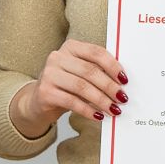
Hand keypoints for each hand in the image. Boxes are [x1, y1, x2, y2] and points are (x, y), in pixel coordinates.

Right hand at [10, 39, 126, 136]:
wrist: (39, 100)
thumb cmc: (66, 85)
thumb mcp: (80, 74)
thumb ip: (98, 72)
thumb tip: (122, 83)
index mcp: (70, 47)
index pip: (96, 52)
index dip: (112, 66)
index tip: (125, 80)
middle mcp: (57, 57)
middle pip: (90, 71)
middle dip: (109, 86)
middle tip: (122, 98)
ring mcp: (49, 74)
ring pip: (82, 87)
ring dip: (101, 100)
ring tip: (113, 109)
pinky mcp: (45, 92)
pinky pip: (72, 102)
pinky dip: (88, 110)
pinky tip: (98, 116)